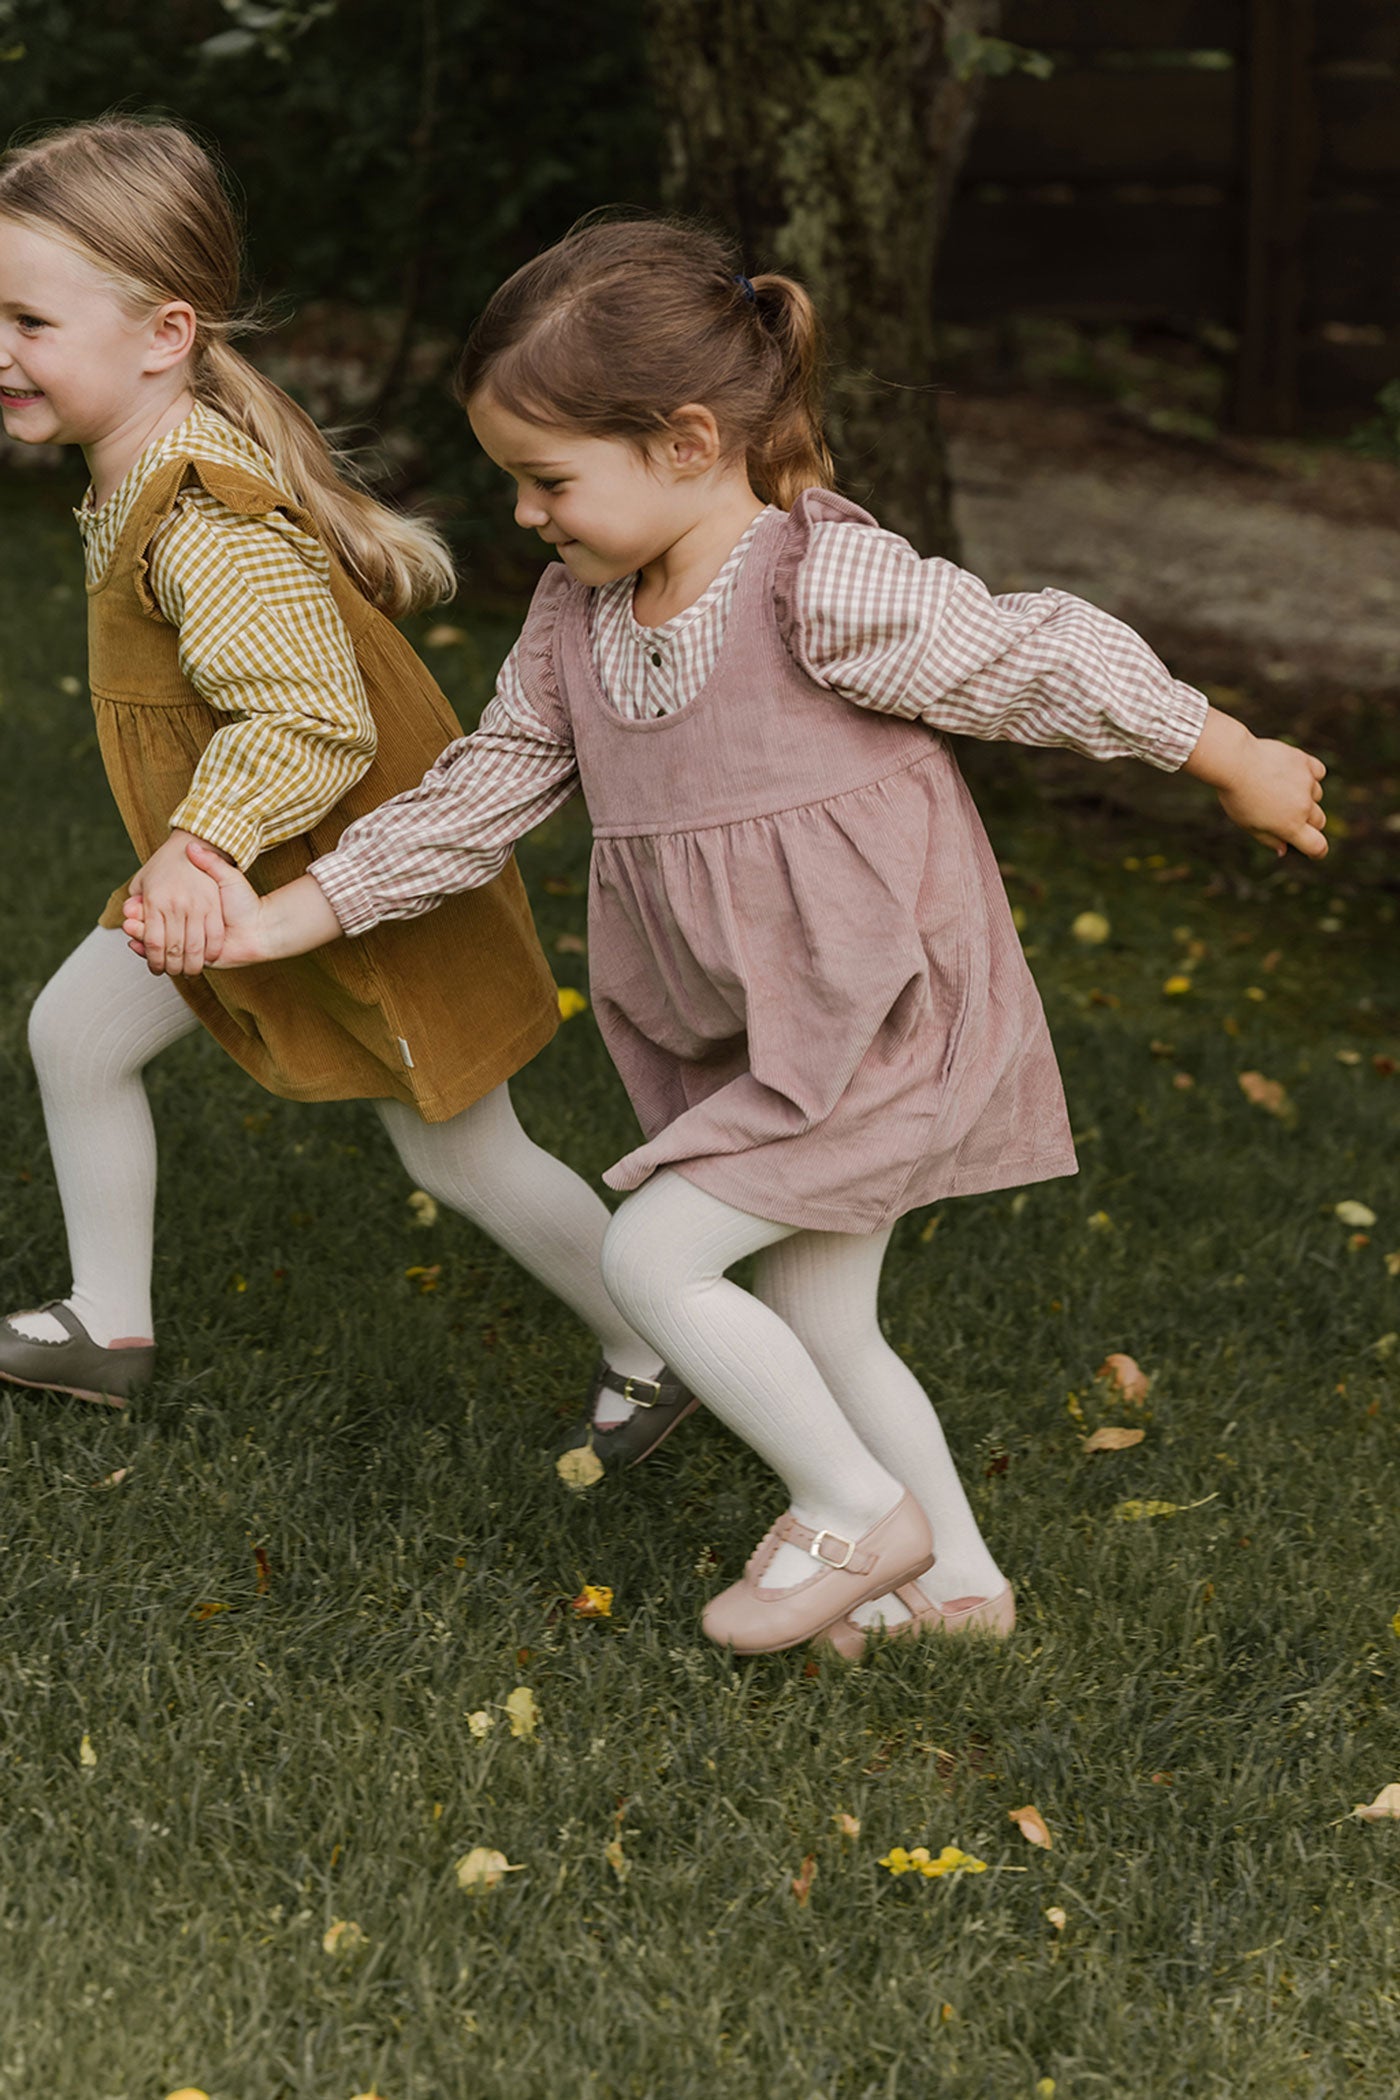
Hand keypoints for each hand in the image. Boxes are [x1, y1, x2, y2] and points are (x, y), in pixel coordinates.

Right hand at [125, 842, 344, 969]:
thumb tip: (192, 846)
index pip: (155, 906)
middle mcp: (182, 923)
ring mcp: (184, 940)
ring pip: (153, 941)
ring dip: (139, 937)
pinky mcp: (190, 956)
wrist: (261, 926)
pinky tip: (137, 946)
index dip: (141, 905)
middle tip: (126, 918)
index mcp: (186, 906)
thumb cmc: (244, 901)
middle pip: (150, 925)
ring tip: (130, 929)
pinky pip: (163, 956)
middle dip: (136, 922)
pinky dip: (148, 952)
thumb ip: (211, 863)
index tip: (131, 903)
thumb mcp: (228, 878)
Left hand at [1216, 739, 1326, 858]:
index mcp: (1290, 826)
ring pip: (1317, 795)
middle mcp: (1303, 806)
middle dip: (1307, 822)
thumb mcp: (1248, 825)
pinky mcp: (1305, 762)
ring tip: (1280, 788)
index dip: (1317, 851)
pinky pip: (1318, 772)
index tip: (1313, 850)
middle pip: (1319, 821)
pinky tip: (1294, 773)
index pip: (1317, 846)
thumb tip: (1283, 850)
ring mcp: (1306, 783)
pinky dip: (1311, 775)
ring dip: (1306, 796)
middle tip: (1285, 813)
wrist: (1234, 762)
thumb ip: (1269, 840)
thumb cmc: (1236, 797)